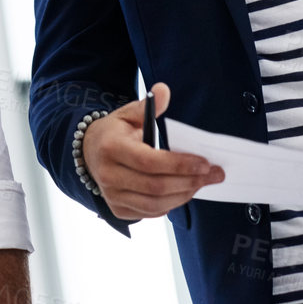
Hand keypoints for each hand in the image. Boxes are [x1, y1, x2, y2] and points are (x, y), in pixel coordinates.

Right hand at [83, 83, 224, 219]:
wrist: (88, 153)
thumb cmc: (113, 133)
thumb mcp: (126, 115)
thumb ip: (147, 106)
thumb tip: (164, 90)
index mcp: (111, 148)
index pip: (149, 161)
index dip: (179, 165)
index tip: (204, 163)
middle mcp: (109, 175)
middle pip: (156, 186)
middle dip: (190, 181)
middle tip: (213, 174)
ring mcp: (112, 195)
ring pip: (155, 204)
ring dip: (184, 195)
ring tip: (201, 183)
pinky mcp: (118, 209)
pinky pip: (150, 212)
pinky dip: (171, 204)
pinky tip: (183, 192)